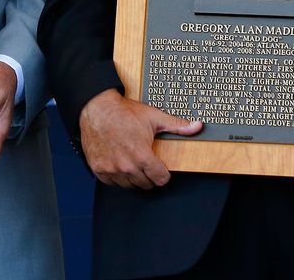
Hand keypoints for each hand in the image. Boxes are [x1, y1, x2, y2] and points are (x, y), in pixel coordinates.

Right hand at [78, 89, 200, 189]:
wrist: (96, 107)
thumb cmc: (123, 112)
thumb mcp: (153, 117)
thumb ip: (177, 125)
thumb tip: (197, 126)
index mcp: (142, 156)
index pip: (161, 180)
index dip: (163, 173)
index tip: (159, 167)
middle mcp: (126, 166)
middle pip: (146, 185)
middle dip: (148, 175)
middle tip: (145, 163)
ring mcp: (111, 168)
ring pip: (129, 185)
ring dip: (132, 177)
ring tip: (132, 163)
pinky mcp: (98, 168)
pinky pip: (112, 183)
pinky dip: (116, 176)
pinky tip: (118, 164)